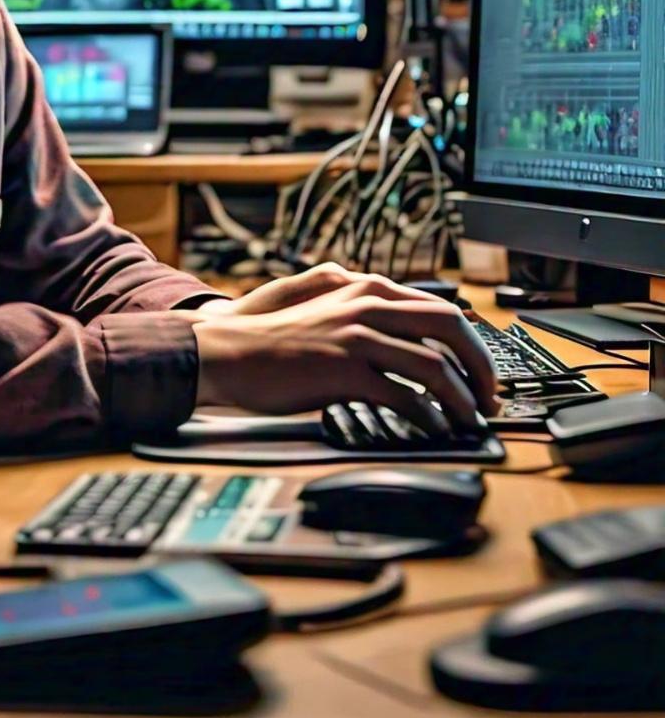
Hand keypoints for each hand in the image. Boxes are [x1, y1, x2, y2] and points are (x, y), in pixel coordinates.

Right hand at [191, 272, 498, 433]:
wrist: (228, 351)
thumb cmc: (272, 339)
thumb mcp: (323, 307)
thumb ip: (363, 308)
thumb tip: (405, 326)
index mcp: (366, 289)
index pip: (440, 309)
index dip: (470, 343)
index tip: (480, 372)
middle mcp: (367, 305)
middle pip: (450, 328)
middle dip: (481, 366)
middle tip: (488, 398)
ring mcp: (357, 336)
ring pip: (435, 365)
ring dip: (463, 399)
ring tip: (469, 422)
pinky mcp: (346, 370)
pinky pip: (406, 396)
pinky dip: (430, 416)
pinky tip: (434, 429)